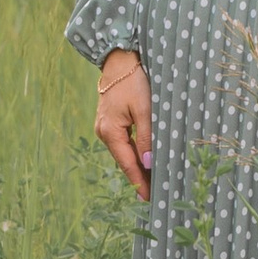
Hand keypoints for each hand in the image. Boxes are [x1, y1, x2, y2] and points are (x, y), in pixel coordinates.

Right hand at [95, 49, 152, 197]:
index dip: (139, 182)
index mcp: (110, 132)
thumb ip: (146, 137)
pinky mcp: (109, 121)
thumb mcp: (145, 109)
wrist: (119, 60)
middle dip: (139, 177)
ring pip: (124, 152)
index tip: (148, 198)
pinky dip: (134, 152)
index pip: (127, 164)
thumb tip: (148, 164)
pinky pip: (123, 142)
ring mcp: (104, 127)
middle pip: (124, 160)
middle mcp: (103, 132)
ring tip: (152, 180)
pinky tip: (144, 159)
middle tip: (154, 194)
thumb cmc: (133, 81)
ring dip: (137, 165)